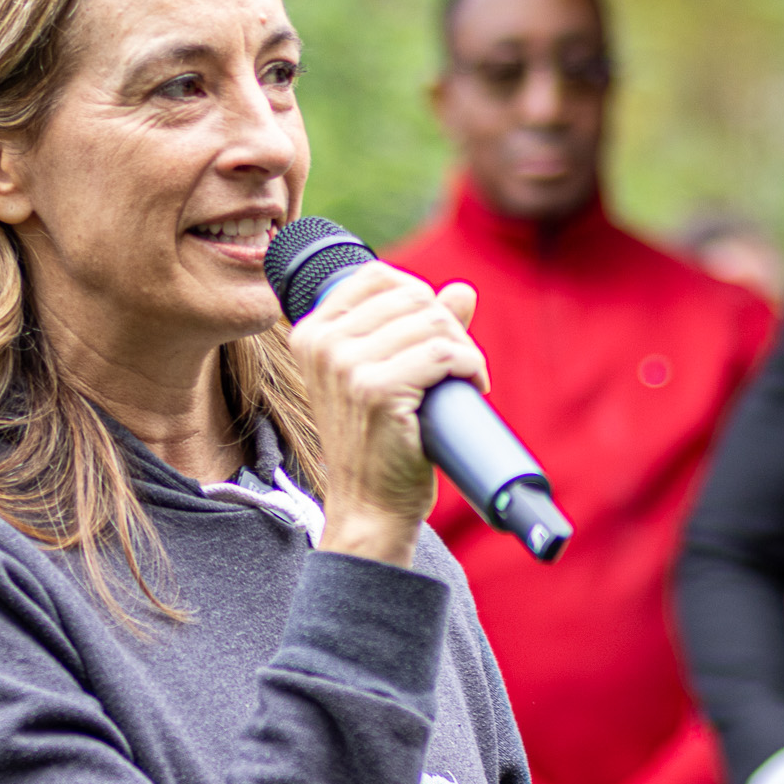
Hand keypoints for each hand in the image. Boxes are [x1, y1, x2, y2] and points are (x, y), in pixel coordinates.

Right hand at [289, 262, 484, 567]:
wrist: (368, 507)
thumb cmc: (378, 444)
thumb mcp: (382, 377)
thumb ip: (416, 329)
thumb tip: (462, 291)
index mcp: (312, 334)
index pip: (376, 276)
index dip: (418, 294)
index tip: (435, 330)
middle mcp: (322, 345)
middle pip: (411, 297)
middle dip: (448, 326)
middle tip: (457, 366)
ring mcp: (345, 367)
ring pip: (433, 323)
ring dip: (463, 350)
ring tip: (464, 380)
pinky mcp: (376, 391)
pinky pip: (443, 354)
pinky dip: (470, 367)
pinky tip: (471, 387)